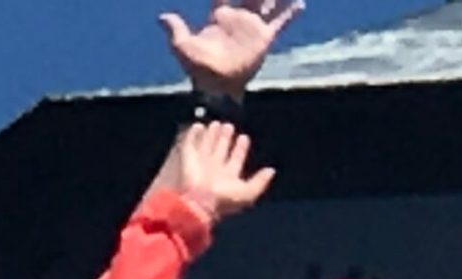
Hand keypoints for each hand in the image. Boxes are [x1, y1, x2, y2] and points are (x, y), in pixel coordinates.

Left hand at [161, 2, 301, 100]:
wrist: (218, 87)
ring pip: (267, 3)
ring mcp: (252, 27)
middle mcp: (238, 18)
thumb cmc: (198, 69)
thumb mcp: (182, 46)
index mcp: (219, 16)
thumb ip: (175, 29)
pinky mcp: (264, 38)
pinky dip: (290, 13)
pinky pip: (280, 23)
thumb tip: (162, 17)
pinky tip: (300, 4)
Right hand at [175, 121, 274, 223]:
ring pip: (207, 146)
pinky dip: (194, 135)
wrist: (200, 201)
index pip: (236, 159)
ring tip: (217, 123)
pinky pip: (190, 144)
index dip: (241, 148)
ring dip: (212, 135)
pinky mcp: (188, 159)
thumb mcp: (248, 192)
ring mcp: (201, 164)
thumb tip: (272, 170)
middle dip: (226, 139)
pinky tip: (198, 126)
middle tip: (229, 126)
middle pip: (221, 150)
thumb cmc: (224, 199)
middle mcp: (215, 169)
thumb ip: (260, 182)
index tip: (245, 137)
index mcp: (229, 177)